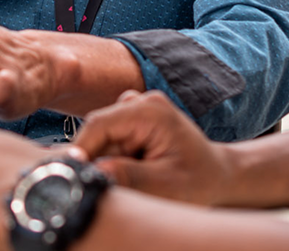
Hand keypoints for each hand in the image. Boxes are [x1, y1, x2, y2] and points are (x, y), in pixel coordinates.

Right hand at [73, 90, 230, 205]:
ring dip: (108, 161)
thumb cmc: (199, 179)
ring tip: (137, 177)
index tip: (72, 175)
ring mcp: (135, 109)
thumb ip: (130, 176)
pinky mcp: (132, 122)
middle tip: (114, 186)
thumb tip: (93, 171)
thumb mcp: (167, 184)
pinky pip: (109, 142)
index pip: (99, 124)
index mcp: (149, 110)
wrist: (216, 174)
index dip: (81, 149)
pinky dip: (114, 159)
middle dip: (99, 160)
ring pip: (101, 139)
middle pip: (97, 132)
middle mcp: (139, 102)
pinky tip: (136, 170)